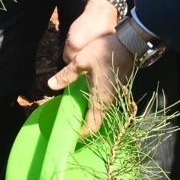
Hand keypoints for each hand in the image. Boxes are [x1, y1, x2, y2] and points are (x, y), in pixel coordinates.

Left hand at [49, 0, 133, 135]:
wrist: (129, 42)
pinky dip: (95, 106)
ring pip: (102, 111)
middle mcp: (109, 100)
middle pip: (97, 121)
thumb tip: (50, 85)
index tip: (71, 137)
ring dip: (90, 116)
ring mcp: (115, 94)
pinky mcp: (117, 87)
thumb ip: (66, 75)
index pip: (92, 125)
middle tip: (70, 127)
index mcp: (101, 99)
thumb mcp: (81, 62)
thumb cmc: (104, 52)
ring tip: (75, 114)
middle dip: (84, 126)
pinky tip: (85, 99)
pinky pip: (105, 102)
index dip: (82, 134)